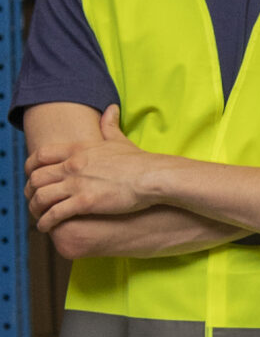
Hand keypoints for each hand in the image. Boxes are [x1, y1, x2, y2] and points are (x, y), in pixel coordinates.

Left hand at [26, 104, 156, 230]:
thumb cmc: (139, 162)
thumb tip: (111, 108)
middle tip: (33, 200)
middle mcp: (72, 165)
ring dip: (35, 208)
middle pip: (36, 177)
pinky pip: (55, 213)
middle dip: (30, 191)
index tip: (32, 177)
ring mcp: (77, 184)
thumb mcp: (120, 140)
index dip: (30, 167)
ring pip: (41, 196)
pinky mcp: (85, 202)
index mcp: (78, 150)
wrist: (152, 177)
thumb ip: (110, 125)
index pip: (40, 155)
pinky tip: (46, 227)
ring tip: (38, 217)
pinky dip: (46, 221)